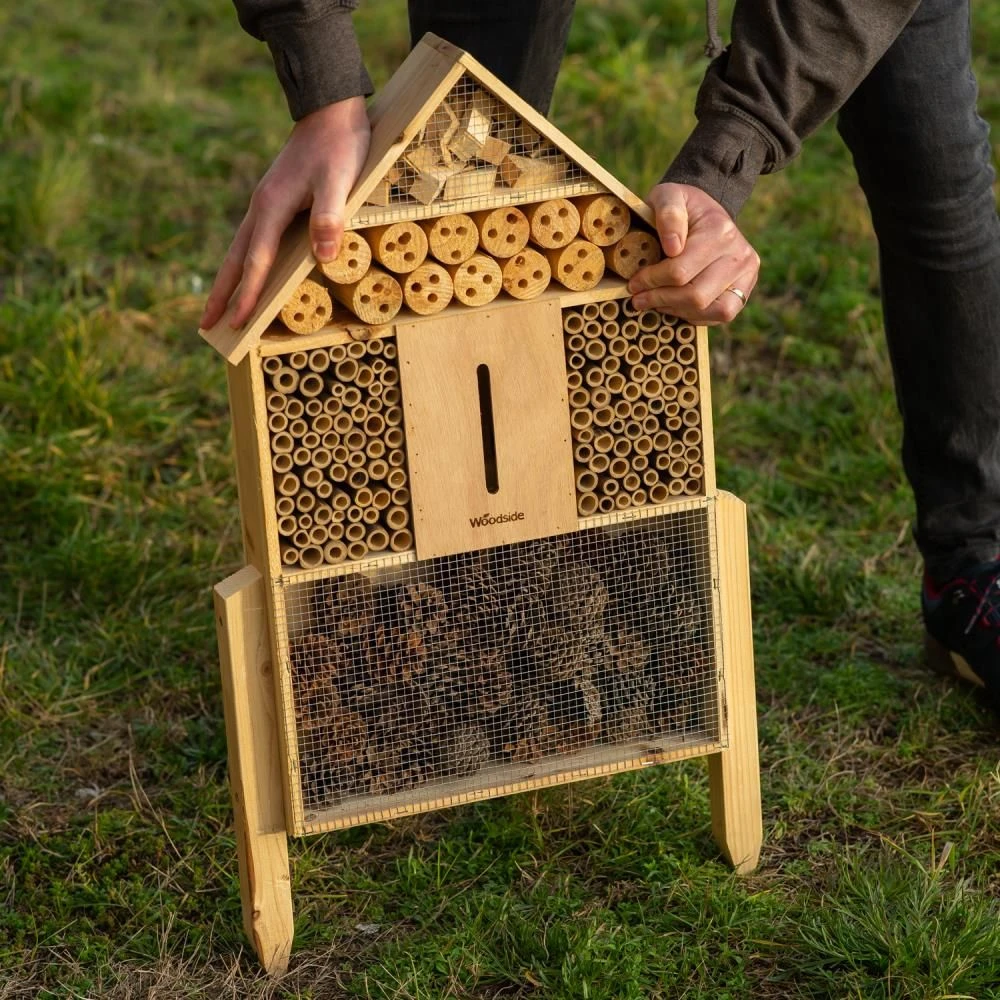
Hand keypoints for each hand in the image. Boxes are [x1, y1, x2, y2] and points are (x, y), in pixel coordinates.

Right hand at [200, 96, 371, 329]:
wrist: (330, 111)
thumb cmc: (339, 147)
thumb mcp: (341, 181)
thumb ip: (330, 216)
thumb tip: (322, 257)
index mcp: (273, 207)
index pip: (258, 262)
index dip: (249, 295)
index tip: (237, 323)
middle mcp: (262, 208)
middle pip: (236, 260)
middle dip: (221, 294)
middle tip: (206, 325)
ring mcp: (266, 204)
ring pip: (241, 250)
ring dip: (229, 280)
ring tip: (219, 307)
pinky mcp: (275, 201)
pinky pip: (253, 240)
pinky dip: (245, 263)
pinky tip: (249, 273)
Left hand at [628, 182, 759, 323]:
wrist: (708, 212)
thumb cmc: (682, 206)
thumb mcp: (668, 195)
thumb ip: (668, 213)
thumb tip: (673, 248)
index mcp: (720, 231)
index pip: (680, 272)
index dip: (651, 282)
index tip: (633, 284)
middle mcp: (740, 254)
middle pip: (696, 295)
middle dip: (661, 300)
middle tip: (638, 299)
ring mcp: (747, 274)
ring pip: (711, 310)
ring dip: (678, 310)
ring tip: (656, 303)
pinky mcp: (745, 289)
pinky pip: (722, 315)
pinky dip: (696, 315)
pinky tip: (677, 305)